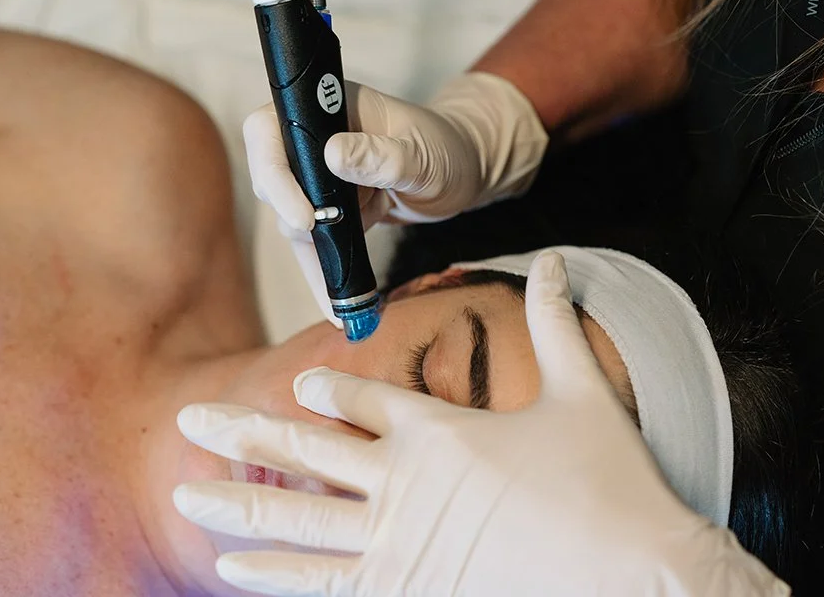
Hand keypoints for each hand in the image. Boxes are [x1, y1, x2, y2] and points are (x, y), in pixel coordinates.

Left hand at [173, 252, 788, 596]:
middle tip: (187, 419)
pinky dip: (276, 578)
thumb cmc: (610, 481)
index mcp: (440, 430)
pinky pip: (323, 585)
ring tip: (186, 494)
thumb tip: (555, 258)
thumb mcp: (581, 391)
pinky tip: (232, 571)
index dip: (326, 392)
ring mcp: (399, 543)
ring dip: (238, 507)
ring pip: (298, 520)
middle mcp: (405, 483)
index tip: (294, 387)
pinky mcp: (406, 592)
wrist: (637, 571)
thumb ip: (555, 321)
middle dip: (241, 433)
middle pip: (305, 452)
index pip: (365, 399)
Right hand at [243, 73, 547, 325]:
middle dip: (291, 215)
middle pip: (271, 175)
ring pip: (290, 215)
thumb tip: (334, 155)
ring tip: (339, 295)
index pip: (270, 128)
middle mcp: (313, 137)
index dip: (274, 171)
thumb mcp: (423, 154)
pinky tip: (336, 305)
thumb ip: (384, 155)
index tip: (306, 216)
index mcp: (327, 106)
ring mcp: (318, 175)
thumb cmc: (447, 150)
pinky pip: (314, 242)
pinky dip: (324, 270)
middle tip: (323, 245)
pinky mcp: (329, 209)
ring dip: (311, 252)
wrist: (464, 173)